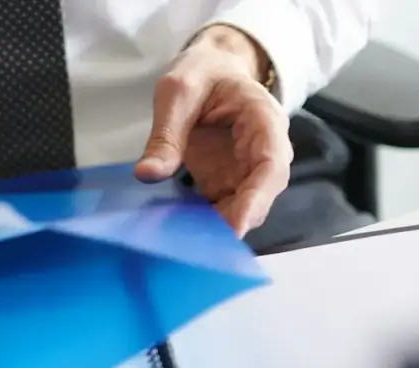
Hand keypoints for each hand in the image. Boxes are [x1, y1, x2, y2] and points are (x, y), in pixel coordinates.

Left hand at [135, 25, 292, 235]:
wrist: (211, 70)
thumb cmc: (202, 74)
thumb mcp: (177, 93)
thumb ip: (166, 134)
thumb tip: (147, 174)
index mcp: (263, 119)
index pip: (271, 165)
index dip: (256, 199)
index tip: (235, 226)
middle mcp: (264, 149)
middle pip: (260, 194)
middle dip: (234, 220)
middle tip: (197, 245)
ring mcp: (246, 169)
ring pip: (243, 208)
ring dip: (217, 226)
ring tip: (181, 241)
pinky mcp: (227, 181)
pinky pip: (221, 208)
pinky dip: (203, 222)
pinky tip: (177, 232)